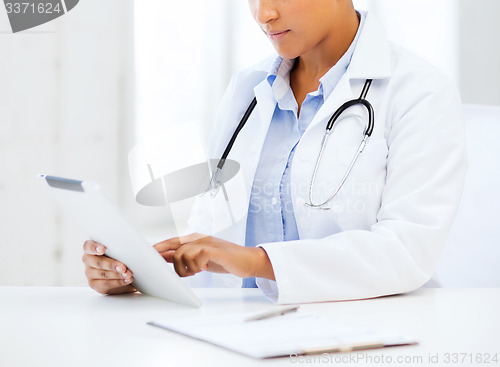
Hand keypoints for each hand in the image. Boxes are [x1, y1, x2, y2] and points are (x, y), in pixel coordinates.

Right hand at [82, 240, 135, 294]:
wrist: (121, 271)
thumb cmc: (118, 255)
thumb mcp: (117, 249)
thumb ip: (118, 247)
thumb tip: (128, 246)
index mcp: (91, 248)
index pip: (88, 246)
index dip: (95, 248)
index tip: (103, 249)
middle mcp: (88, 260)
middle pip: (98, 262)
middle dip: (111, 265)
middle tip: (123, 268)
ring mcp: (89, 273)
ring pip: (103, 274)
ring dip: (117, 275)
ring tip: (128, 274)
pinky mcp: (94, 284)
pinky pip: (106, 284)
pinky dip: (118, 282)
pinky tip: (126, 280)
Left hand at [154, 233, 274, 279]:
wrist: (247, 261)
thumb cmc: (224, 259)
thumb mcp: (201, 258)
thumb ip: (185, 257)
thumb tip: (165, 259)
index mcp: (194, 239)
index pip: (171, 241)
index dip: (158, 248)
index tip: (147, 255)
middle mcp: (199, 238)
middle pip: (174, 249)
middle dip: (173, 264)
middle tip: (184, 273)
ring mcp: (206, 243)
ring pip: (182, 255)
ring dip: (187, 268)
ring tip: (197, 272)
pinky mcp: (213, 250)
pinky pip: (196, 258)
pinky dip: (197, 267)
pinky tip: (204, 268)